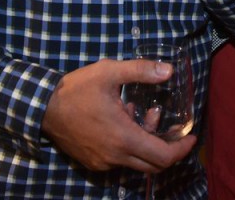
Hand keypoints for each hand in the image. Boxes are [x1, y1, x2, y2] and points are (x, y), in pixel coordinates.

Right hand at [42, 58, 196, 172]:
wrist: (42, 108)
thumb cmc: (76, 89)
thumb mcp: (109, 72)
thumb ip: (141, 70)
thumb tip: (169, 70)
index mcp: (124, 137)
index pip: (163, 156)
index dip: (182, 149)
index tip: (192, 136)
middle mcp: (116, 156)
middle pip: (154, 165)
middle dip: (170, 149)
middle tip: (177, 132)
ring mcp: (103, 163)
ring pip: (137, 162)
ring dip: (148, 144)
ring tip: (145, 114)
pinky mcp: (93, 163)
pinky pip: (121, 160)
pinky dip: (131, 146)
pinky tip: (125, 121)